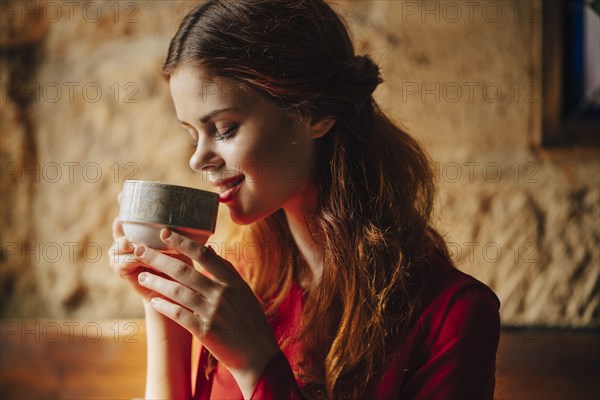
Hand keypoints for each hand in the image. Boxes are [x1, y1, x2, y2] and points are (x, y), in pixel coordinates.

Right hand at [108, 193, 192, 302]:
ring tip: (138, 244)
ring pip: (119, 244)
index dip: (124, 203)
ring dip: (128, 243)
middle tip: (124, 219)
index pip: (130, 213)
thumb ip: (187, 234)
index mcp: (142, 231)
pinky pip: (121, 262)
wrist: (174, 294)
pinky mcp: (122, 270)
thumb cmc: (182, 265)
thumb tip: (206, 220)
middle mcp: (129, 240)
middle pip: (118, 226)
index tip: (122, 193)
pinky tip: (140, 258)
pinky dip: (131, 260)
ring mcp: (122, 255)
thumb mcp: (183, 246)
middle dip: (121, 221)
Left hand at [133, 228, 280, 388]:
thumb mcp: (244, 292)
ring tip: (142, 276)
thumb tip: (211, 250)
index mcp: (232, 281)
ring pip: (177, 291)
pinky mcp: (205, 331)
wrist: (258, 354)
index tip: (165, 232)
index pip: (204, 254)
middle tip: (140, 250)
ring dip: (156, 282)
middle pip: (184, 270)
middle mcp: (222, 293)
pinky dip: (164, 306)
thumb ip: (227, 271)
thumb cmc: (250, 321)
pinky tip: (154, 301)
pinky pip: (179, 315)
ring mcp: (213, 312)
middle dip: (159, 258)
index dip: (183, 241)